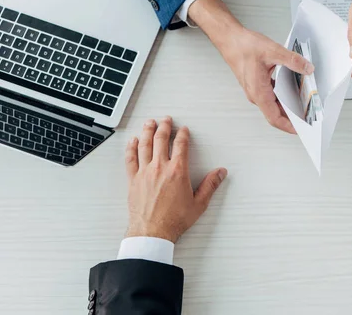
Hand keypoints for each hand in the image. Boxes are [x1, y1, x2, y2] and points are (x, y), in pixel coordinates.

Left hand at [125, 117, 227, 242]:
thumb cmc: (174, 220)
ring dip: (148, 131)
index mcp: (178, 171)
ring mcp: (144, 172)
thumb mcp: (199, 203)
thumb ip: (210, 185)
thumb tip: (220, 173)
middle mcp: (160, 168)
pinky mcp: (133, 180)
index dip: (182, 134)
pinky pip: (131, 158)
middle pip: (161, 140)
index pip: (180, 145)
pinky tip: (133, 141)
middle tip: (166, 120)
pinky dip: (132, 147)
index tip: (183, 130)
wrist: (153, 232)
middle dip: (164, 127)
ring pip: (144, 145)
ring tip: (149, 123)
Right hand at [189, 0, 314, 133]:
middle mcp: (256, 94)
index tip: (301, 130)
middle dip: (292, 118)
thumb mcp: (273, 51)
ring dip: (288, 107)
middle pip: (276, 114)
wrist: (230, 39)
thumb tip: (307, 68)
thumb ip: (292, 60)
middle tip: (308, 118)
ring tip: (304, 106)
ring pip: (274, 105)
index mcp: (259, 92)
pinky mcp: (257, 84)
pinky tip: (293, 91)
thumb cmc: (243, 47)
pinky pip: (272, 96)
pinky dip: (283, 97)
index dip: (288, 126)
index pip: (274, 118)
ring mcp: (256, 90)